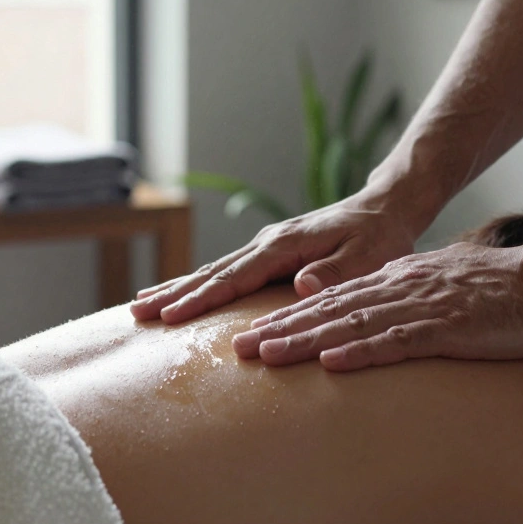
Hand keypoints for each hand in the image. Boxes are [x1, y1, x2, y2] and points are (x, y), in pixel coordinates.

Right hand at [129, 192, 417, 323]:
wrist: (386, 207)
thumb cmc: (381, 236)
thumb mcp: (369, 257)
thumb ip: (337, 272)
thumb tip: (302, 284)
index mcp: (285, 245)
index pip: (234, 277)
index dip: (201, 299)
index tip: (170, 316)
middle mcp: (268, 243)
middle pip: (212, 272)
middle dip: (173, 294)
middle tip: (136, 315)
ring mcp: (266, 246)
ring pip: (213, 270)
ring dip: (178, 288)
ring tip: (141, 305)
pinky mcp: (271, 252)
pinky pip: (227, 271)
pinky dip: (199, 283)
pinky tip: (181, 294)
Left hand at [230, 239, 522, 370]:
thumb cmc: (504, 291)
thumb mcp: (444, 287)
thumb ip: (409, 295)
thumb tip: (379, 312)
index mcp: (400, 280)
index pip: (335, 299)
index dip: (292, 317)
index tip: (255, 333)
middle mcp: (402, 288)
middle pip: (330, 310)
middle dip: (282, 329)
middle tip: (239, 349)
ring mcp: (424, 307)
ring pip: (352, 324)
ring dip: (306, 340)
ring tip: (267, 355)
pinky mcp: (450, 328)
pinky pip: (399, 341)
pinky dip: (364, 352)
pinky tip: (333, 363)